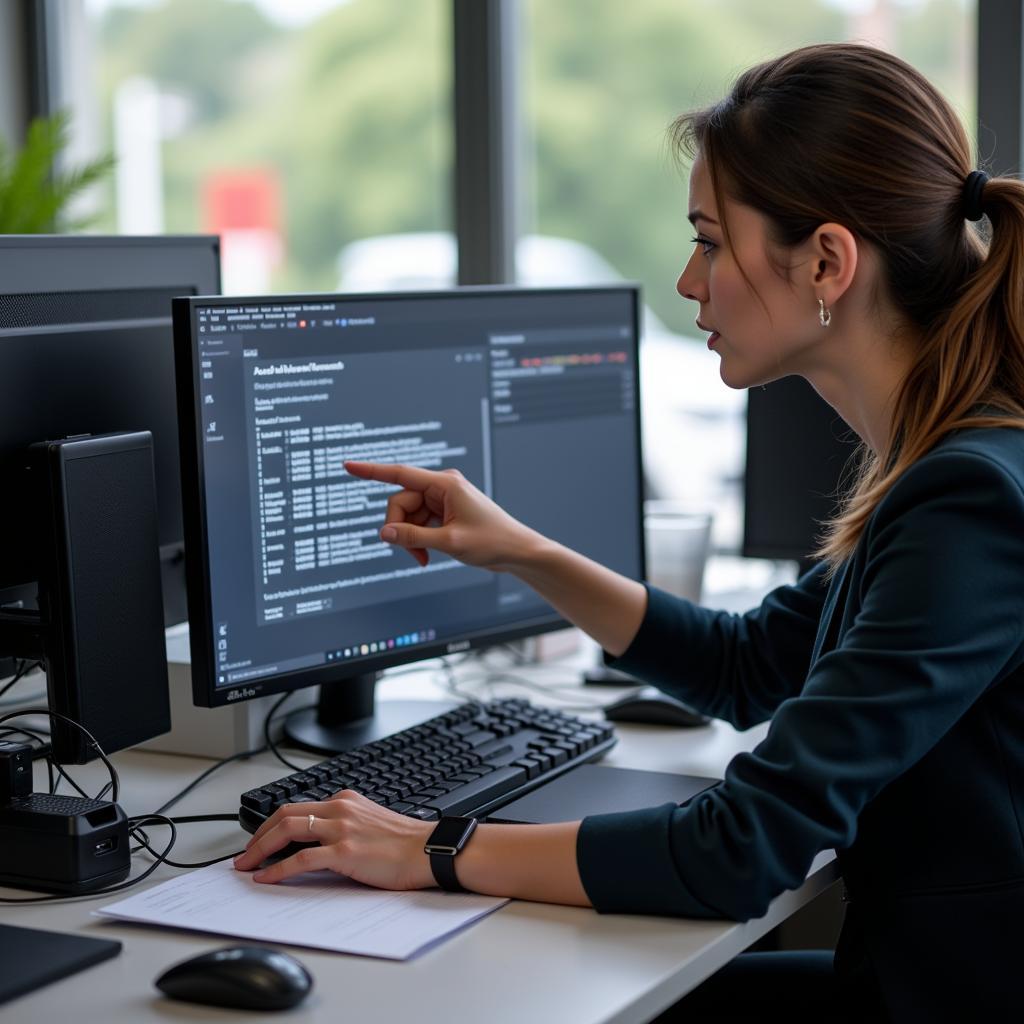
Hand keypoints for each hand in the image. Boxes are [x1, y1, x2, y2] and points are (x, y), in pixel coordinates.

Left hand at [233, 790, 435, 889]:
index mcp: (345, 800)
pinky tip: (266, 877)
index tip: (260, 839)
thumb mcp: (369, 822)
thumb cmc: (404, 843)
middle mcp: (339, 809)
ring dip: (259, 849)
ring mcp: (341, 829)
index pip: (297, 806)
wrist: (427, 850)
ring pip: (287, 830)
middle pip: (284, 814)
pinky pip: (300, 859)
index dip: (272, 824)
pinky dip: (278, 869)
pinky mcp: (344, 851)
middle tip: (244, 854)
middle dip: (257, 835)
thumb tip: (314, 844)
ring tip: (247, 866)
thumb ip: (343, 825)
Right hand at [344, 460, 540, 570]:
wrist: (516, 552)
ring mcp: (442, 499)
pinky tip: (428, 556)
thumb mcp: (450, 542)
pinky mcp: (443, 512)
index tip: (347, 465)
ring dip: (410, 539)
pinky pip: (417, 523)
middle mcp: (441, 486)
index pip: (399, 474)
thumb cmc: (492, 542)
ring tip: (425, 559)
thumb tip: (384, 533)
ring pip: (407, 516)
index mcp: (445, 483)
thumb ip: (414, 537)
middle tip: (415, 553)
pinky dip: (418, 540)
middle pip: (400, 503)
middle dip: (400, 529)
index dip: (371, 471)